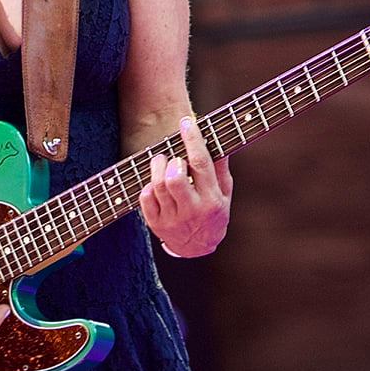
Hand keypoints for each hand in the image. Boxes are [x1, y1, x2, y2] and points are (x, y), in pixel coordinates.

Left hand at [139, 116, 233, 256]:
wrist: (198, 248)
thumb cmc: (213, 212)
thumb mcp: (224, 193)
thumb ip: (221, 168)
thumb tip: (218, 139)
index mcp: (212, 200)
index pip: (201, 164)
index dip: (193, 140)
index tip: (187, 122)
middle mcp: (192, 210)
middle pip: (174, 178)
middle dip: (172, 160)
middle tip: (173, 156)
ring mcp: (172, 218)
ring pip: (157, 185)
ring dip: (157, 167)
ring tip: (161, 162)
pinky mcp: (155, 223)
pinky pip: (145, 197)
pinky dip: (148, 185)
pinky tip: (155, 183)